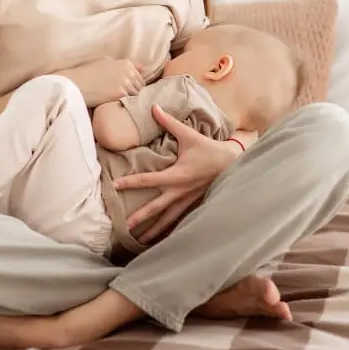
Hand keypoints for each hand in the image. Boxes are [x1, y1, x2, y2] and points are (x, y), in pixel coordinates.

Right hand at [61, 57, 144, 107]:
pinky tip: (119, 107)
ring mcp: (125, 82)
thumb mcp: (105, 63)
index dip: (134, 85)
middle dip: (134, 93)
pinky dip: (126, 105)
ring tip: (120, 104)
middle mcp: (127, 71)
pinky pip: (130, 101)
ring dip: (130, 100)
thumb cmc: (86, 74)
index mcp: (125, 63)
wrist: (74, 84)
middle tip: (122, 100)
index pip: (140, 77)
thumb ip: (123, 65)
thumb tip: (142, 67)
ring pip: (136, 95)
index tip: (126, 91)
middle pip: (140, 86)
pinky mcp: (121, 93)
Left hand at [113, 104, 240, 243]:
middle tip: (125, 227)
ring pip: (168, 220)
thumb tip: (154, 107)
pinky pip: (179, 220)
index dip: (130, 182)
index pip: (148, 180)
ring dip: (154, 230)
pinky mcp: (194, 205)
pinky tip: (161, 240)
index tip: (115, 185)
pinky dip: (169, 230)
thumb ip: (169, 122)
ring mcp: (187, 201)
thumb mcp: (189, 135)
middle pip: (156, 208)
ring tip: (140, 242)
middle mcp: (180, 192)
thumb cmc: (209, 149)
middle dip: (141, 217)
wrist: (233, 164)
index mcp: (176, 175)